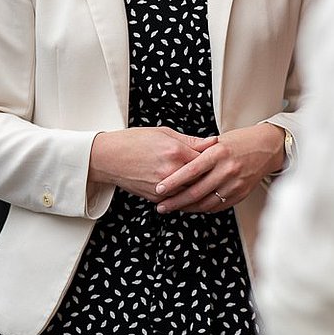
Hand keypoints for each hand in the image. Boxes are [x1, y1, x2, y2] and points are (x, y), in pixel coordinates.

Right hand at [89, 127, 217, 203]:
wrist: (109, 158)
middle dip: (214, 177)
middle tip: (225, 174)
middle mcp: (171, 171)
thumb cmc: (134, 141)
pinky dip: (189, 199)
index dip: (216, 159)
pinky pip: (180, 201)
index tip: (224, 158)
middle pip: (203, 179)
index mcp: (175, 151)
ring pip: (193, 194)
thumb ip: (191, 140)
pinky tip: (196, 195)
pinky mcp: (157, 198)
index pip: (206, 159)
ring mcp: (164, 187)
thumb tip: (213, 142)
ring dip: (204, 191)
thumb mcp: (163, 133)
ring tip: (215, 187)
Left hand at [153, 123, 285, 213]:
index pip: (191, 171)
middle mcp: (227, 169)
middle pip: (196, 191)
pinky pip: (218, 206)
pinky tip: (192, 208)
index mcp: (218, 153)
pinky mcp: (241, 193)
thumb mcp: (217, 141)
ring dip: (187, 208)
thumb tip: (175, 163)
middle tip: (161, 206)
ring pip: (206, 202)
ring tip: (173, 208)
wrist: (267, 147)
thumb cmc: (238, 141)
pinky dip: (203, 209)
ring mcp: (235, 183)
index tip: (159, 188)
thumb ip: (197, 152)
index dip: (173, 182)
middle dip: (176, 201)